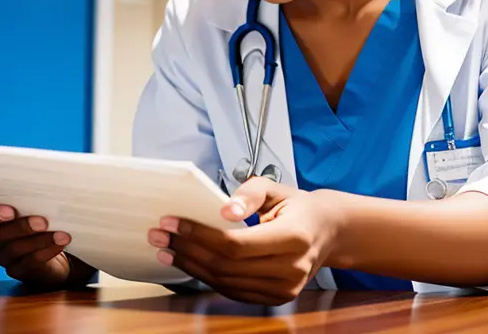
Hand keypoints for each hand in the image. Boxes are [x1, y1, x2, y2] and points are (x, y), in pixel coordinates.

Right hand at [0, 205, 71, 288]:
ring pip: (16, 249)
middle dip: (22, 227)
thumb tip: (52, 192)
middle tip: (43, 222)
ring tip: (61, 235)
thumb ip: (36, 206)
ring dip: (40, 240)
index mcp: (2, 224)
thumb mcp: (39, 214)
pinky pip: (30, 262)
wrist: (52, 260)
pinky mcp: (19, 270)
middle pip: (1, 234)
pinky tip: (61, 243)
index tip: (10, 210)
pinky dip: (47, 251)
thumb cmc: (44, 228)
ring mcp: (7, 257)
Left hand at [148, 178, 339, 304]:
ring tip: (167, 248)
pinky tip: (189, 262)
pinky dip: (207, 277)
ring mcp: (284, 289)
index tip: (172, 222)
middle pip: (226, 266)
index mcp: (293, 238)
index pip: (235, 244)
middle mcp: (291, 269)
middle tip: (160, 234)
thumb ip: (248, 193)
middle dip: (187, 250)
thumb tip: (224, 210)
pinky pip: (233, 291)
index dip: (199, 235)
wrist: (327, 231)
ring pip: (225, 282)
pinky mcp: (277, 298)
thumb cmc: (298, 207)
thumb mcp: (276, 188)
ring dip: (191, 265)